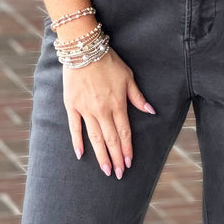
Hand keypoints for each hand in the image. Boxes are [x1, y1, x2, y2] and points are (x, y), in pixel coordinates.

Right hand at [63, 47, 155, 176]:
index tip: (129, 163)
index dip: (127, 149)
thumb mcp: (128, 77)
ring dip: (101, 155)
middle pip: (111, 139)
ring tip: (105, 170)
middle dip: (116, 158)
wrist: (83, 50)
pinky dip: (77, 142)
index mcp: (118, 104)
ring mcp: (85, 110)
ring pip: (95, 138)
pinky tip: (81, 155)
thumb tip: (151, 111)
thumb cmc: (108, 61)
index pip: (124, 132)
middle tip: (118, 174)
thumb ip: (138, 97)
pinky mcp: (72, 106)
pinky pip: (75, 127)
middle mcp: (102, 111)